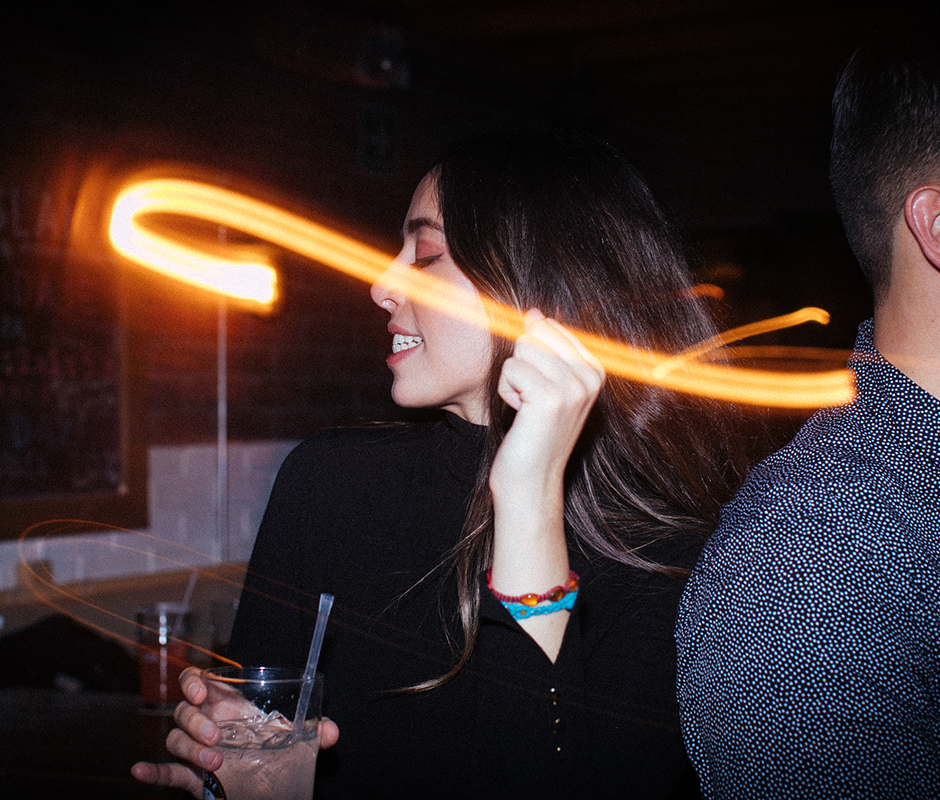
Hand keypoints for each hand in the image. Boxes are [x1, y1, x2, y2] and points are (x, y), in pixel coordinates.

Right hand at [131, 667, 339, 797]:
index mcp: (225, 703)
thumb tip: (332, 732)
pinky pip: (164, 771)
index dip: (192, 682)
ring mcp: (193, 748)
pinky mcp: (188, 776)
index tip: (202, 692)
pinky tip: (140, 772)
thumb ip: (312, 731)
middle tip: (217, 737)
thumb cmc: (269, 745)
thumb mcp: (291, 736)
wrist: (263, 779)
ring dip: (190, 750)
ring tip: (215, 763)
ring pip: (176, 739)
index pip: (195, 680)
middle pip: (184, 711)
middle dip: (197, 722)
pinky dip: (152, 772)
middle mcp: (204, 721)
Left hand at [491, 309, 604, 496]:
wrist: (531, 481)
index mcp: (594, 369)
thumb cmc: (532, 433)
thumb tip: (534, 313)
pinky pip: (510, 369)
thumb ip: (545, 347)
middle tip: (530, 401)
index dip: (531, 355)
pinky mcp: (550, 398)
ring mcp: (573, 387)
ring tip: (526, 408)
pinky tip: (520, 415)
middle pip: (534, 334)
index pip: (549, 326)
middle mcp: (590, 376)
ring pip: (521, 349)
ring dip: (512, 379)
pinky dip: (506, 391)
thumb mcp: (546, 384)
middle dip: (521, 365)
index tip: (538, 389)